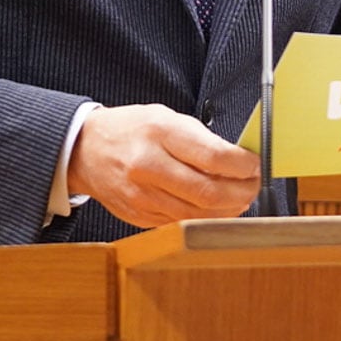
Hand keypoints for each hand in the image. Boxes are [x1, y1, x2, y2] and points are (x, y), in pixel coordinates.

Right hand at [67, 103, 261, 228]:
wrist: (86, 151)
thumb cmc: (132, 130)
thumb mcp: (166, 117)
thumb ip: (201, 138)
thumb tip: (239, 160)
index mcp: (159, 133)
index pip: (214, 157)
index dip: (243, 165)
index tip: (254, 164)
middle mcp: (148, 166)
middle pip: (210, 192)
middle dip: (242, 191)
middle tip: (254, 184)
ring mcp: (143, 196)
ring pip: (199, 215)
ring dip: (229, 209)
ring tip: (241, 197)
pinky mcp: (140, 216)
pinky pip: (183, 223)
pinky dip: (207, 218)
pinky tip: (217, 208)